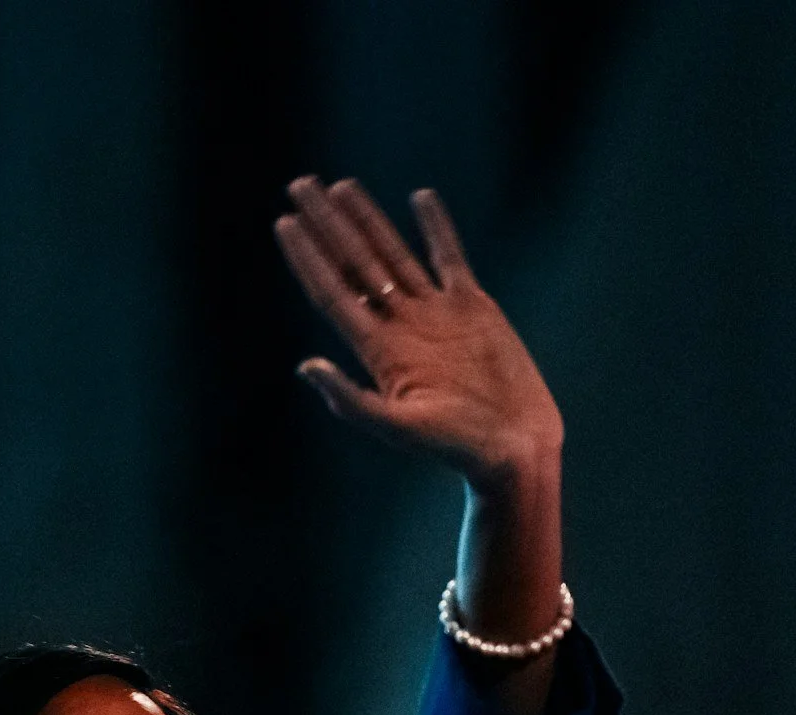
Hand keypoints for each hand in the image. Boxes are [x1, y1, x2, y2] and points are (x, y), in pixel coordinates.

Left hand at [273, 178, 560, 485]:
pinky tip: (420, 198)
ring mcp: (435, 313)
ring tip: (340, 187)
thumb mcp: (395, 426)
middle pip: (354, 263)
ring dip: (366, 220)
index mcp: (378, 350)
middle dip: (327, 225)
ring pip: (393, 254)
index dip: (307, 258)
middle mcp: (400, 325)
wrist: (510, 447)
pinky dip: (436, 229)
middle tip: (299, 186)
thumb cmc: (452, 447)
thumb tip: (306, 366)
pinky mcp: (473, 307)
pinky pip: (449, 258)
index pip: (332, 292)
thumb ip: (350, 399)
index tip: (284, 223)